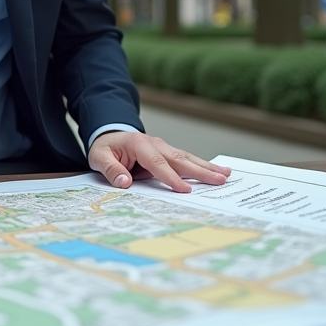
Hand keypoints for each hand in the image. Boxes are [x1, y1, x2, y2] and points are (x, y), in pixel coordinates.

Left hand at [88, 131, 230, 192]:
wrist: (109, 135)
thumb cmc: (105, 148)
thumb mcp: (99, 158)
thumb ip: (111, 170)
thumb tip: (124, 182)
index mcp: (139, 144)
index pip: (157, 163)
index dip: (171, 177)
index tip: (185, 191)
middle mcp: (156, 144)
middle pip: (180, 159)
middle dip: (201, 170)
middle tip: (220, 179)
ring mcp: (163, 147)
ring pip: (187, 158)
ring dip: (207, 167)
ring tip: (226, 174)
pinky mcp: (167, 153)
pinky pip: (185, 160)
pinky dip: (201, 166)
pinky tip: (215, 171)